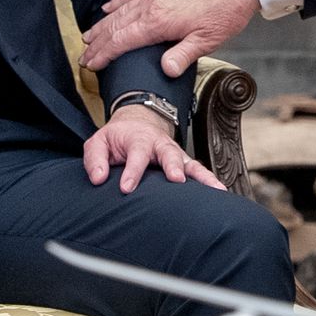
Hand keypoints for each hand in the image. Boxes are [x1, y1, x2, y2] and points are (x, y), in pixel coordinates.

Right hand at [81, 0, 258, 76]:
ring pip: (120, 10)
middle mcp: (152, 5)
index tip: (91, 64)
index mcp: (159, 22)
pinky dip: (118, 2)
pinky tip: (108, 7)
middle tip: (83, 56)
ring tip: (87, 36)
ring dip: (102, 24)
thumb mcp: (207, 41)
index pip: (122, 41)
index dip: (104, 54)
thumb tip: (164, 70)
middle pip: (115, 26)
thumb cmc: (225, 12)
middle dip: (97, 42)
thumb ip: (182, 56)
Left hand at [85, 105, 224, 193]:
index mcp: (138, 139)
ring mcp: (174, 153)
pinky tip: (220, 192)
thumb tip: (98, 178)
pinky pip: (198, 170)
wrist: (137, 123)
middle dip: (173, 165)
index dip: (132, 171)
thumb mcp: (98, 142)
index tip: (127, 188)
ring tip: (214, 189)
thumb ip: (95, 159)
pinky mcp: (183, 162)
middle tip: (177, 179)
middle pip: (169, 153)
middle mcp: (160, 144)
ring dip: (201, 175)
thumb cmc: (117, 138)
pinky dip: (209, 180)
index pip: (136, 154)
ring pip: (190, 162)